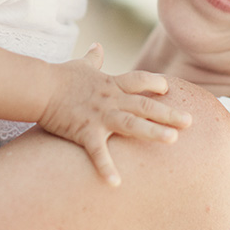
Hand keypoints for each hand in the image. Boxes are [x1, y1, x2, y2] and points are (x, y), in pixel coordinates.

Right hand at [39, 43, 191, 186]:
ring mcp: (100, 116)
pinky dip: (106, 167)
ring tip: (173, 140)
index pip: (139, 81)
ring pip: (132, 124)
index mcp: (111, 84)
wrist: (40, 87)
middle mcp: (111, 99)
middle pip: (145, 105)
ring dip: (153, 132)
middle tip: (189, 121)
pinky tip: (116, 184)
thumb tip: (97, 46)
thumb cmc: (60, 77)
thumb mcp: (80, 65)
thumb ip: (93, 58)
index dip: (154, 83)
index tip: (168, 89)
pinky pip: (98, 152)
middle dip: (168, 113)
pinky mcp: (85, 131)